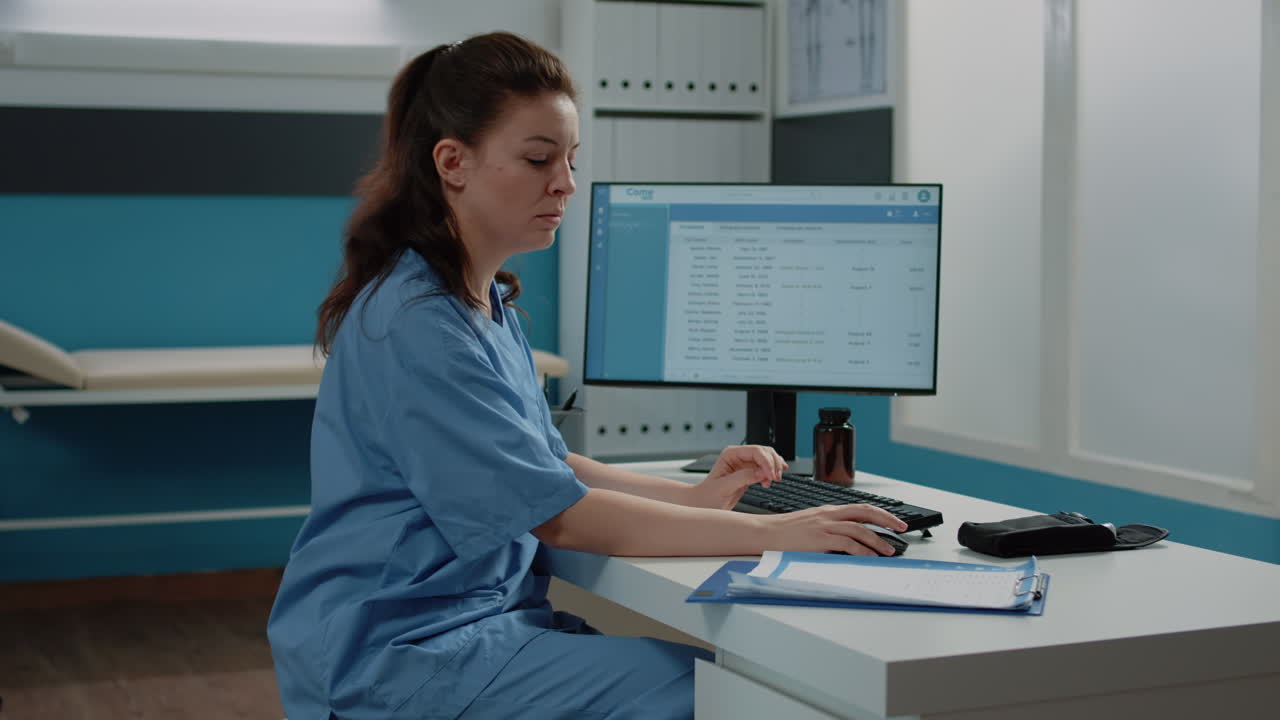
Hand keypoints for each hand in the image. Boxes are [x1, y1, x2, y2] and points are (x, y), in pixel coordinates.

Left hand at [687, 445, 786, 509]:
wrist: (703, 504)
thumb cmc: (708, 496)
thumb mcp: (724, 487)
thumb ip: (743, 477)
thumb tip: (761, 472)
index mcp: (730, 454)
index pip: (755, 451)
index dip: (767, 462)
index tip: (771, 475)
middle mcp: (738, 456)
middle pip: (764, 452)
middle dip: (773, 464)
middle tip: (776, 479)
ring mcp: (744, 464)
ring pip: (767, 459)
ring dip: (773, 469)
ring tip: (772, 481)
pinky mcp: (749, 474)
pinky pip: (765, 469)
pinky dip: (770, 474)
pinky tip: (769, 482)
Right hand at [763, 504, 909, 555]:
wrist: (765, 532)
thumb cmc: (785, 532)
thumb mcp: (811, 526)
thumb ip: (829, 530)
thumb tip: (849, 541)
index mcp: (828, 511)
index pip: (860, 508)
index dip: (880, 513)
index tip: (894, 521)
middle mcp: (829, 514)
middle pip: (865, 512)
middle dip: (886, 519)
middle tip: (902, 528)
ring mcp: (825, 525)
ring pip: (859, 528)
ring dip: (877, 540)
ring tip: (889, 549)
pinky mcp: (820, 538)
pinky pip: (848, 543)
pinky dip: (862, 550)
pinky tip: (870, 556)